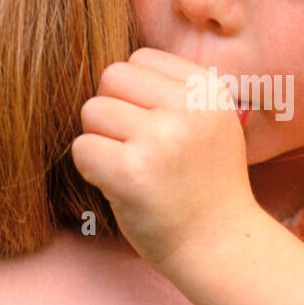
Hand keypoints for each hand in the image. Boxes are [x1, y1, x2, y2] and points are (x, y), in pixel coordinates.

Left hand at [70, 47, 261, 272]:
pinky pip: (82, 148)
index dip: (136, 94)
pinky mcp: (131, 172)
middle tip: (135, 147)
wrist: (221, 246)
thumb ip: (173, 91)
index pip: (141, 58)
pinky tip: (120, 186)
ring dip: (100, 140)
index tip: (156, 128)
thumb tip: (113, 70)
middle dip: (113, 110)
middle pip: (112, 77)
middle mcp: (187, 107)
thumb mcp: (210, 122)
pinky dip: (91, 168)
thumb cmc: (205, 185)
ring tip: (131, 167)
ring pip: (92, 110)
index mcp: (208, 89)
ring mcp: (160, 139)